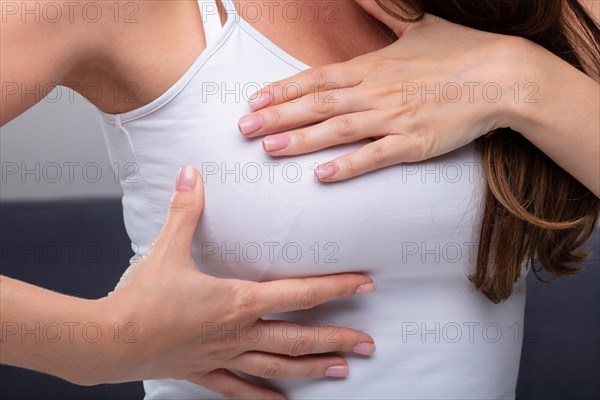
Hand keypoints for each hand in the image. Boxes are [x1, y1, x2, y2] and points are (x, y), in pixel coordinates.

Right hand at [98, 166, 376, 398]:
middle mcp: (239, 331)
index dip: (336, 287)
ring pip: (279, 365)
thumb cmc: (141, 297)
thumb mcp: (166, 248)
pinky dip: (265, 397)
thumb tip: (191, 172)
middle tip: (369, 343)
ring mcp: (225, 355)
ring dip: (313, 367)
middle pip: (299, 336)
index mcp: (237, 300)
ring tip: (343, 370)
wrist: (109, 340)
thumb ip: (186, 210)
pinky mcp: (205, 371)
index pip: (299, 293)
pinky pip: (241, 388)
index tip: (366, 285)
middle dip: (338, 339)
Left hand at [238, 10, 530, 181]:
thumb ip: (382, 11)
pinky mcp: (414, 142)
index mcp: (373, 66)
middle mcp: (376, 91)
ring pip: (338, 129)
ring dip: (301, 140)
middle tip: (243, 129)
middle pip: (317, 104)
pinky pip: (375, 156)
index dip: (283, 90)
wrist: (502, 74)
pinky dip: (349, 165)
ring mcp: (393, 117)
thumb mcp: (417, 25)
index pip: (317, 78)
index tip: (254, 100)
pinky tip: (322, 175)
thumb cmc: (459, 50)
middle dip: (277, 116)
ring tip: (268, 150)